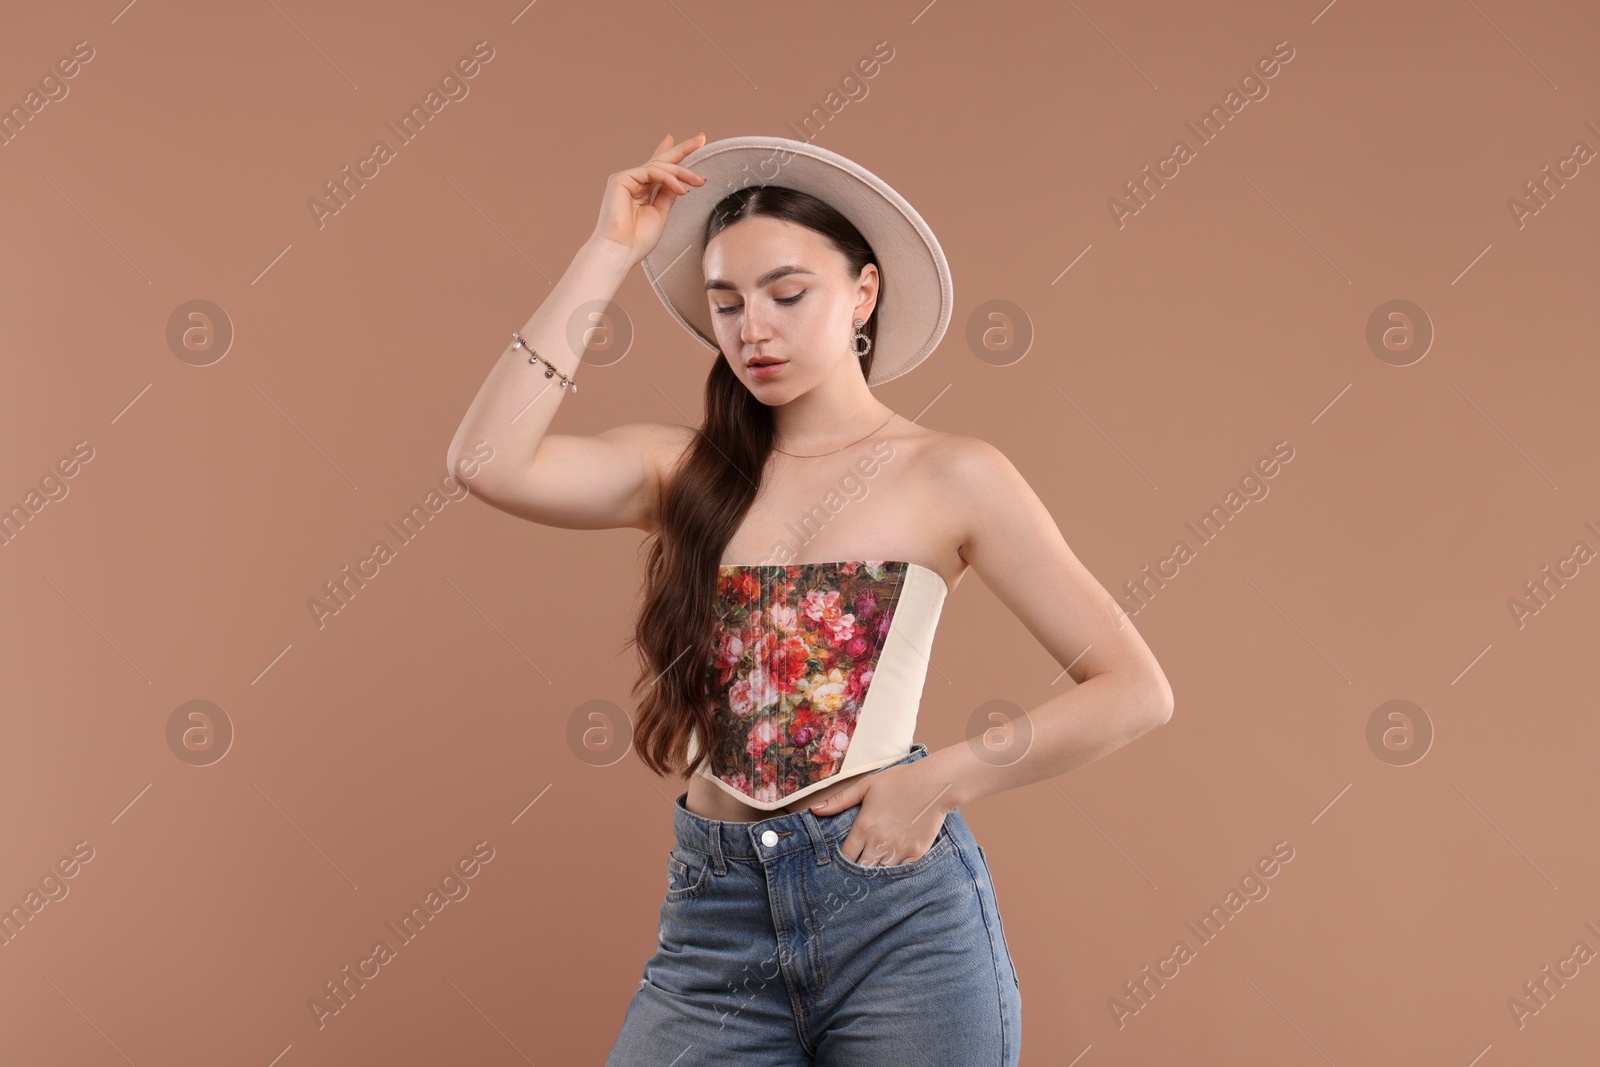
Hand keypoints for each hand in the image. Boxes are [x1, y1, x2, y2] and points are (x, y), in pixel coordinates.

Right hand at [590, 132, 708, 267]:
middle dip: (682, 149)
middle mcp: (634, 181)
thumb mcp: (661, 213)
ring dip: (683, 173)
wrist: (620, 251)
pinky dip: (670, 179)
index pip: (660, 168)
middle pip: (661, 160)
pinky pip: (652, 172)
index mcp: (642, 190)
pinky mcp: (621, 178)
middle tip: (701, 138)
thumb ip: (668, 195)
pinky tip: (682, 188)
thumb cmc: (637, 240)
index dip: (674, 154)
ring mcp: (626, 178)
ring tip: (699, 181)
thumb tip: (680, 182)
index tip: (693, 144)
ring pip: (660, 167)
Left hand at [810, 758, 955, 866]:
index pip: (846, 856)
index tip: (842, 862)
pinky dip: (895, 872)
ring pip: (880, 873)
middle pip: (861, 869)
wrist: (935, 783)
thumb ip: (839, 800)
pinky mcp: (916, 853)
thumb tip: (814, 809)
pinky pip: (901, 873)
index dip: (842, 861)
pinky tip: (892, 869)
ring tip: (872, 873)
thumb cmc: (899, 781)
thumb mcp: (866, 786)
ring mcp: (899, 849)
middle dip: (857, 871)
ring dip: (875, 873)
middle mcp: (879, 841)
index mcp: (864, 826)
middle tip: (855, 872)